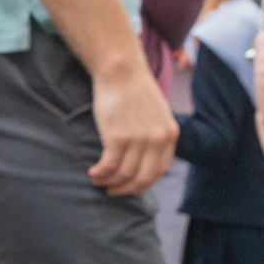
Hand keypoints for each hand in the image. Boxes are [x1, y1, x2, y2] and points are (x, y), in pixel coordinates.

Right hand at [87, 60, 178, 195]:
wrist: (121, 72)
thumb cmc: (134, 90)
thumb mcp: (157, 113)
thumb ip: (156, 134)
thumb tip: (146, 156)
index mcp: (170, 134)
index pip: (160, 171)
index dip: (144, 183)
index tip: (130, 186)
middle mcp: (157, 139)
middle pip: (144, 177)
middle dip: (127, 189)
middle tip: (113, 192)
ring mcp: (138, 139)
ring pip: (124, 174)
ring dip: (109, 182)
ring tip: (98, 180)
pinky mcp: (118, 136)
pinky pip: (109, 165)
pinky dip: (100, 173)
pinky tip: (93, 173)